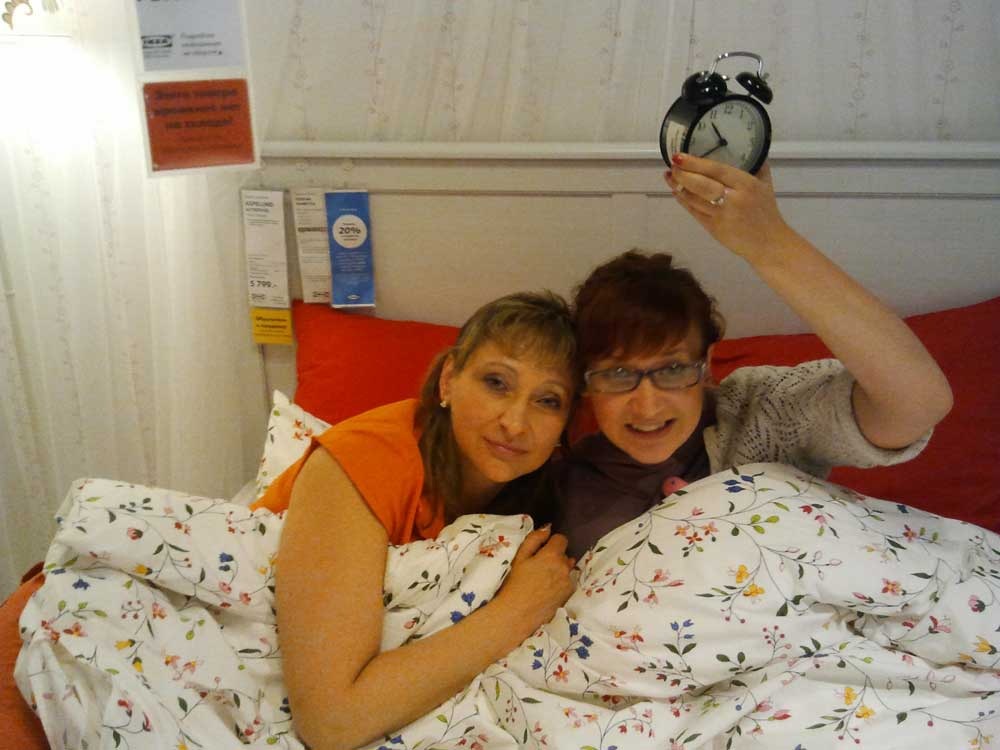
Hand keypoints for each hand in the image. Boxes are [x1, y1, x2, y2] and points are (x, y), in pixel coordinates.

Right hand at [494, 526, 574, 633]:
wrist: (518, 613)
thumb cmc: (515, 583)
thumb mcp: (520, 557)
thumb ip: (535, 539)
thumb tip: (548, 528)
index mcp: (553, 555)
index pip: (561, 539)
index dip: (551, 543)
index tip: (541, 551)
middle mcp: (565, 567)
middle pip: (565, 555)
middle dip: (555, 557)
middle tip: (539, 567)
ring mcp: (569, 582)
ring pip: (567, 569)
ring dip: (560, 570)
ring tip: (544, 580)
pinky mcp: (568, 595)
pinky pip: (568, 582)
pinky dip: (561, 583)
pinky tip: (548, 590)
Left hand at [665, 154, 796, 262]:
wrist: (768, 243)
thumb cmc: (766, 211)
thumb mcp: (765, 184)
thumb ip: (756, 166)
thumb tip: (749, 148)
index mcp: (746, 184)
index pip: (716, 170)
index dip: (695, 163)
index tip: (679, 156)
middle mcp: (732, 199)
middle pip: (701, 185)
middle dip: (682, 175)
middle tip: (672, 167)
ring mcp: (721, 215)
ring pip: (694, 199)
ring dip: (679, 188)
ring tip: (669, 177)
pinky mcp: (713, 229)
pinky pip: (694, 212)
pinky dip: (684, 201)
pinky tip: (677, 192)